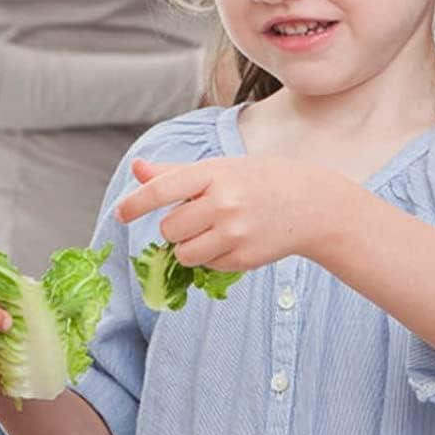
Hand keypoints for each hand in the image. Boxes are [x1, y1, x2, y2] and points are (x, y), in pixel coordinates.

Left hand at [116, 155, 348, 271]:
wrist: (313, 204)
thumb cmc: (258, 180)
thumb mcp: (220, 168)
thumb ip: (175, 173)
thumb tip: (137, 169)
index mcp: (214, 173)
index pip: (162, 190)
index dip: (136, 204)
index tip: (121, 214)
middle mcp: (224, 203)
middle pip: (170, 229)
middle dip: (175, 228)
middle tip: (198, 217)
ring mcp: (236, 233)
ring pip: (185, 253)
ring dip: (189, 247)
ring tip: (215, 230)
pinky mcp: (245, 258)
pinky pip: (208, 266)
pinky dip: (212, 257)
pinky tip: (235, 240)